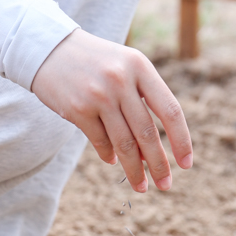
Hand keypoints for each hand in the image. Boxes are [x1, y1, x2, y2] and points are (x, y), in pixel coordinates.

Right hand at [32, 30, 191, 191]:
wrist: (49, 49)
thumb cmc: (96, 62)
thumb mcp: (125, 68)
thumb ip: (142, 102)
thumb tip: (150, 154)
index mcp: (140, 66)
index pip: (170, 110)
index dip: (182, 140)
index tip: (186, 164)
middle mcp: (121, 80)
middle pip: (148, 133)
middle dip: (159, 165)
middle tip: (165, 185)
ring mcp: (98, 95)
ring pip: (124, 144)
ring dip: (134, 170)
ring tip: (141, 186)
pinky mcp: (77, 109)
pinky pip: (100, 142)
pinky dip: (109, 156)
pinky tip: (113, 161)